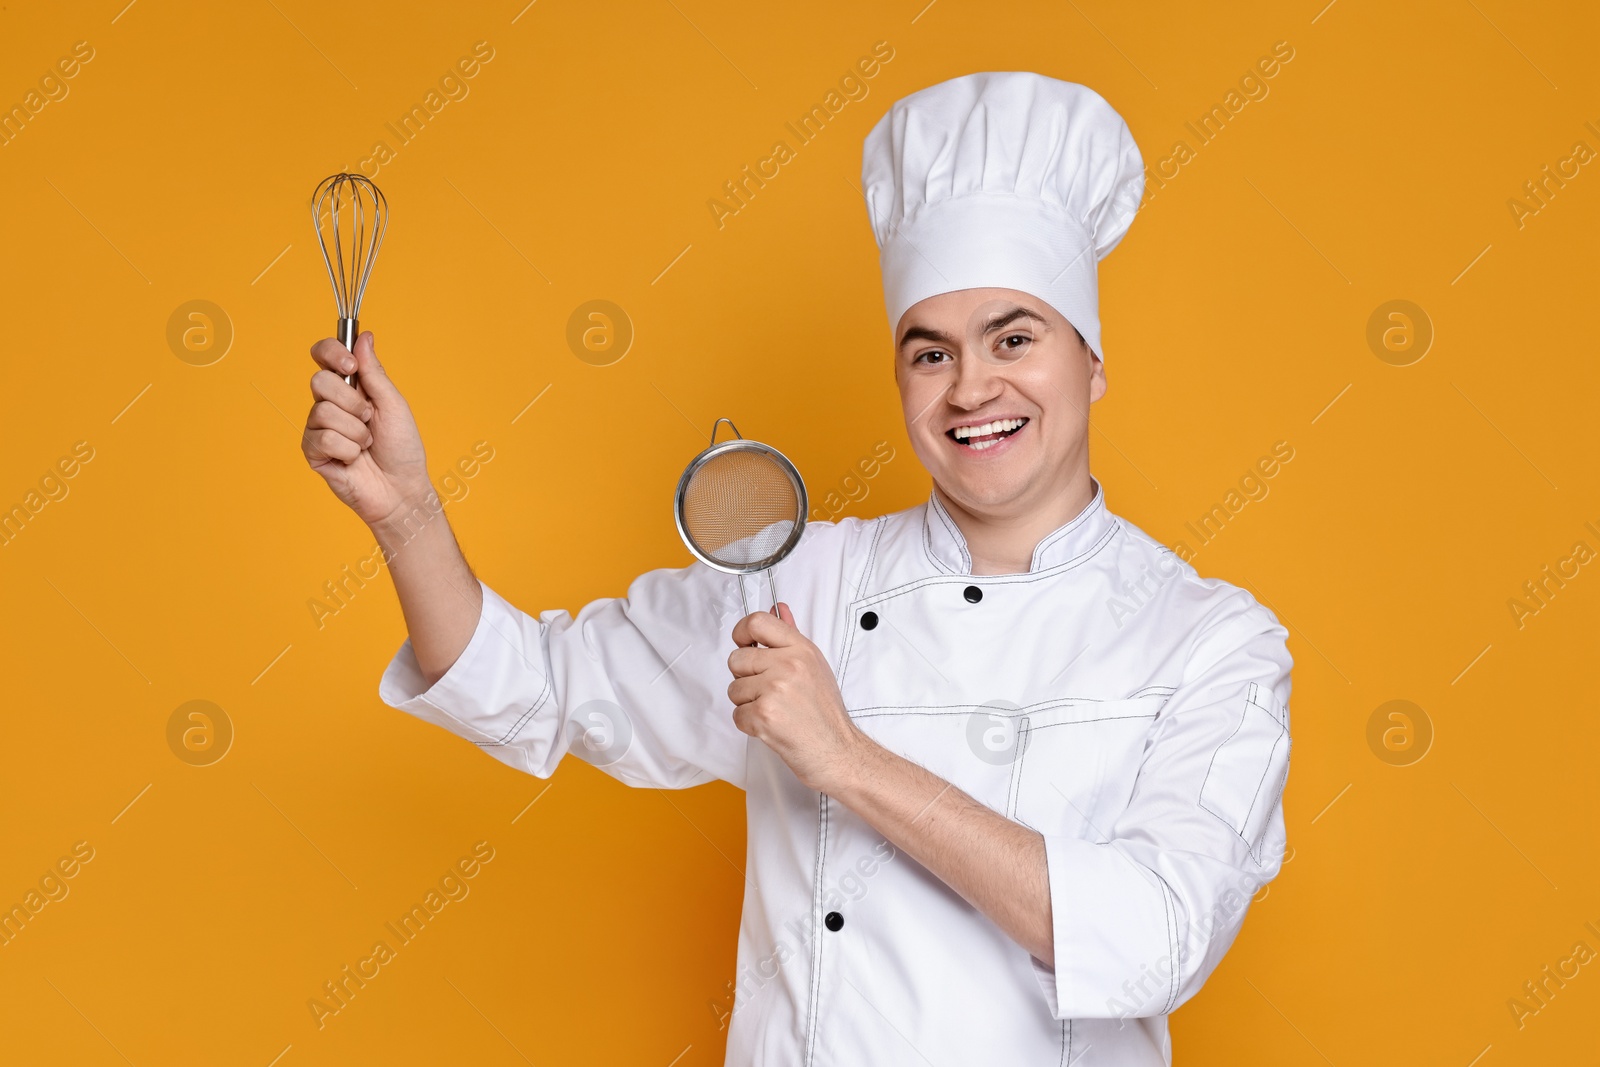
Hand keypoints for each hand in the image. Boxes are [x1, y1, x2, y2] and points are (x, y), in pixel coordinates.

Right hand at [301, 331, 431, 527]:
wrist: (401, 488)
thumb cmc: (401, 448)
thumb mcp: (393, 404)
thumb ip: (374, 372)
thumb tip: (364, 337)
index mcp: (350, 387)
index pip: (324, 356)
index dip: (331, 353)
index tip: (351, 365)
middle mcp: (329, 403)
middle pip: (319, 381)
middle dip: (352, 401)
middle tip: (368, 417)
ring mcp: (319, 427)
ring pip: (322, 411)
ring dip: (355, 431)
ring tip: (366, 444)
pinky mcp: (313, 452)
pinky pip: (322, 438)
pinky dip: (347, 450)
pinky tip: (355, 459)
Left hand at [728, 603, 868, 793]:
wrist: (838, 751)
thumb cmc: (825, 713)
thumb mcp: (814, 666)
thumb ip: (791, 636)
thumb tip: (778, 609)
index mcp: (801, 649)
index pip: (757, 622)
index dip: (741, 632)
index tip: (744, 644)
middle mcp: (788, 665)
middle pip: (737, 659)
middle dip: (745, 678)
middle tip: (768, 691)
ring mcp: (775, 690)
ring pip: (734, 689)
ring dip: (747, 704)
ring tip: (774, 710)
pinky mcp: (764, 716)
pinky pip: (737, 715)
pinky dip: (749, 724)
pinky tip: (771, 726)